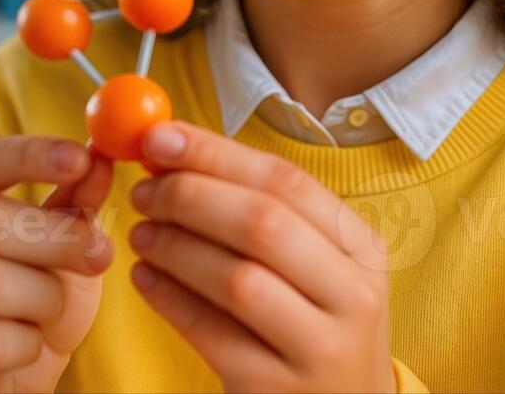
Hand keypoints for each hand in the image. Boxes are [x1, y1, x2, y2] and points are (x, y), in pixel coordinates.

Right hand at [0, 136, 113, 392]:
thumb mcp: (61, 248)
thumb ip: (75, 202)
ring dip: (42, 298)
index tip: (82, 158)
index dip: (30, 156)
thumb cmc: (31, 305)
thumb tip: (99, 156)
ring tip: (48, 311)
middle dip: (56, 238)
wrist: (11, 383)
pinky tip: (23, 349)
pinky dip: (27, 346)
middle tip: (101, 253)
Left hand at [126, 122, 395, 392]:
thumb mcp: (318, 269)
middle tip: (145, 189)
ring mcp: (320, 348)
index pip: (287, 181)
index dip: (217, 153)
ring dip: (176, 247)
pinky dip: (170, 299)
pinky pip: (212, 334)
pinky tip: (145, 278)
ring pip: (237, 279)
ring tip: (141, 232)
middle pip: (264, 223)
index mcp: (363, 249)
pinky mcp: (275, 390)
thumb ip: (264, 213)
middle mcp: (352, 296)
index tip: (159, 137)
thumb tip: (176, 152)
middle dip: (192, 196)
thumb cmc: (315, 327)